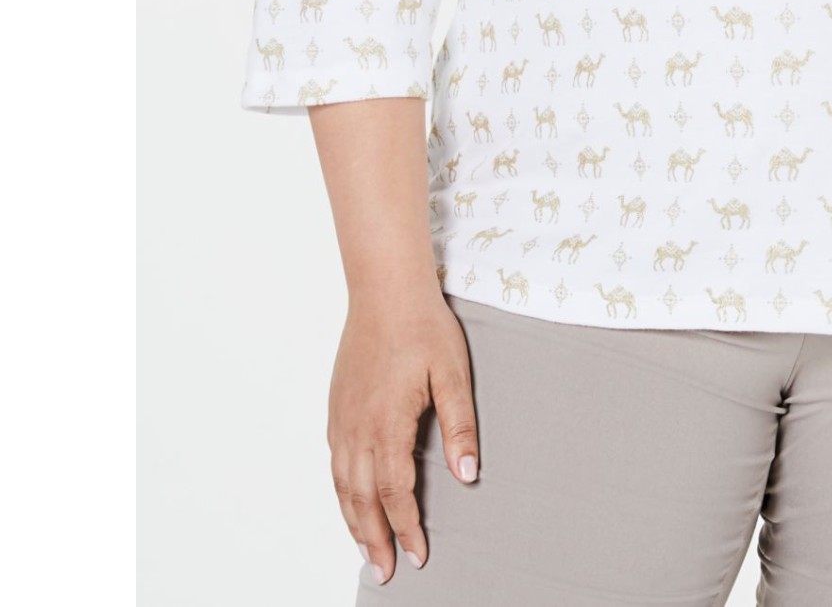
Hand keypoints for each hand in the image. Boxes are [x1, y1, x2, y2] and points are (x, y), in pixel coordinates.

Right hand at [327, 287, 480, 584]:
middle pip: (362, 498)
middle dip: (374, 539)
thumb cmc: (422, 327)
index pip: (395, 492)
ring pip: (342, 484)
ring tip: (366, 550)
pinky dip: (341, 490)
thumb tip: (467, 474)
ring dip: (353, 521)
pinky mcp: (337, 406)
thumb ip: (460, 426)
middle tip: (385, 571)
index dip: (406, 527)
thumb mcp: (453, 374)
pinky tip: (350, 499)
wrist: (385, 290)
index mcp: (387, 423)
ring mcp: (342, 417)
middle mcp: (357, 427)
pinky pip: (334, 461)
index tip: (418, 554)